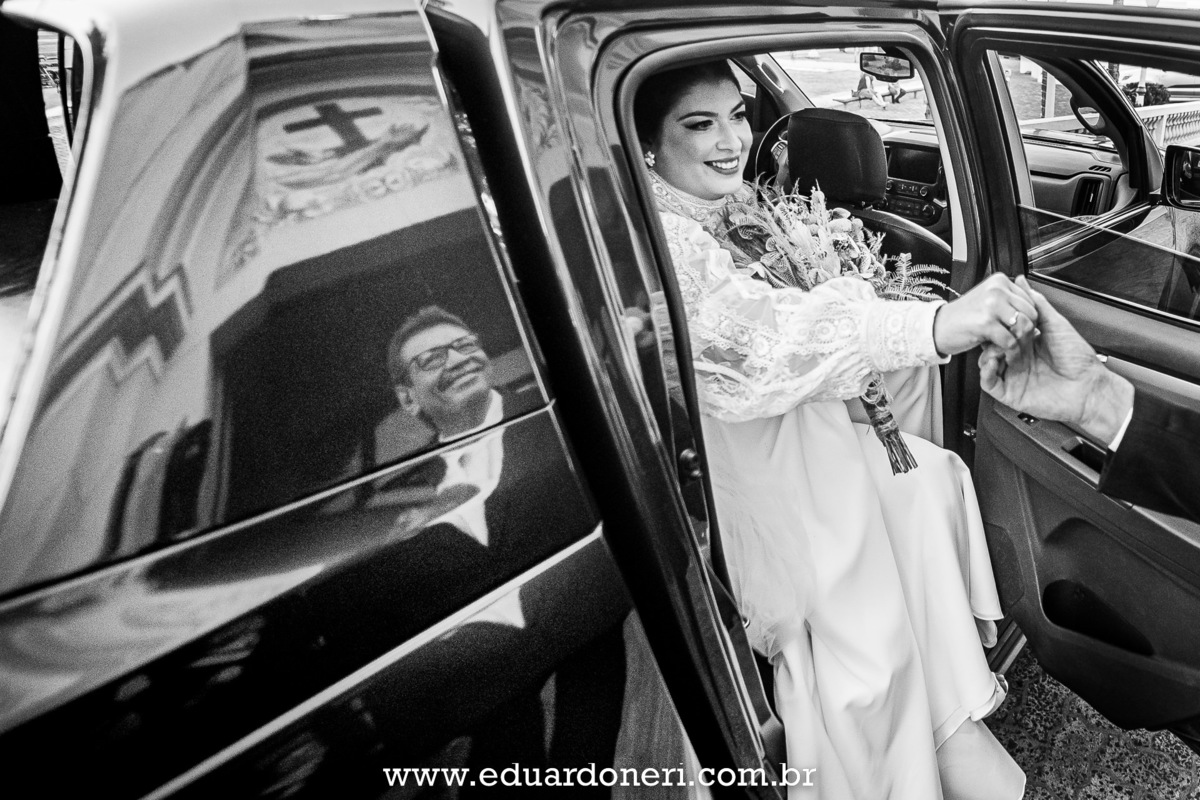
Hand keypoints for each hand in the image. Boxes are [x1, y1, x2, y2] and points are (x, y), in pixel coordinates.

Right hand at [932, 273, 1037, 356]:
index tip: (1021, 328)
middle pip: (1031, 313)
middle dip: (1027, 330)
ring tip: (1010, 347)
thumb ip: (1009, 298)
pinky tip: (1000, 351)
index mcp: (999, 281)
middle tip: (1017, 339)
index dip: (1030, 317)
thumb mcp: (987, 300)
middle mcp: (997, 290)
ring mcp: (991, 306)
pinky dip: (1008, 351)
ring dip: (1019, 342)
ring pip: (1023, 326)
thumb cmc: (961, 317)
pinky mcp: (985, 323)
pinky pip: (1010, 340)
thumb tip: (1035, 300)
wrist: (937, 327)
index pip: (1031, 299)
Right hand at [978, 276, 1133, 443]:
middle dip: (992, 336)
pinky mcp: (1010, 393)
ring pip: (986, 363)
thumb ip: (1038, 304)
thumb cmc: (1079, 360)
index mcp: (1029, 343)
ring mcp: (1014, 375)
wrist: (1089, 388)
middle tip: (1002, 332)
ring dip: (988, 352)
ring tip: (1000, 347)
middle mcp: (1019, 358)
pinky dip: (986, 372)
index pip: (1004, 329)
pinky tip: (994, 362)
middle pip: (992, 345)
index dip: (1000, 322)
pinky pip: (989, 383)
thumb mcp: (1056, 324)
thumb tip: (1023, 283)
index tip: (1003, 315)